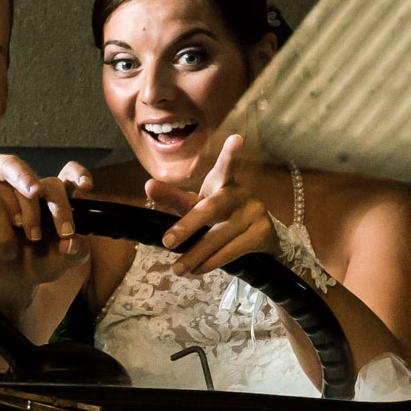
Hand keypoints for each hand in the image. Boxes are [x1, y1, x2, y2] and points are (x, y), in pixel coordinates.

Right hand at [0, 167, 93, 307]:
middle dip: (58, 208)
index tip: (85, 187)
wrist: (5, 276)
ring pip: (17, 189)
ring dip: (24, 216)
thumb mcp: (62, 261)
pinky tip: (3, 236)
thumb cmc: (39, 263)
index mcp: (57, 199)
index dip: (78, 174)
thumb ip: (77, 253)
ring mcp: (9, 194)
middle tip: (60, 233)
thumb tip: (72, 243)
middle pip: (49, 184)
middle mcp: (34, 191)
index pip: (69, 175)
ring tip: (25, 241)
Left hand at [147, 133, 279, 276]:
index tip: (236, 139)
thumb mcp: (197, 205)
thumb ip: (174, 198)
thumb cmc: (221, 216)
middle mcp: (240, 193)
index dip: (230, 154)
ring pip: (219, 234)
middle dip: (188, 225)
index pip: (226, 166)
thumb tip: (148, 185)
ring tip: (178, 269)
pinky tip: (199, 270)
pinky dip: (213, 261)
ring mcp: (254, 213)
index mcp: (224, 181)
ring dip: (196, 254)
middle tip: (167, 242)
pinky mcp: (261, 234)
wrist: (257, 239)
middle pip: (212, 208)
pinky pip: (233, 250)